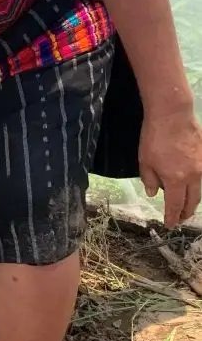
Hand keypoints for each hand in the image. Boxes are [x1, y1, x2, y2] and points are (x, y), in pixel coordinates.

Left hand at [138, 108, 201, 227]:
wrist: (173, 115)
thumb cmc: (154, 137)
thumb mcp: (144, 160)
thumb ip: (149, 179)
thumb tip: (153, 193)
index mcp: (176, 179)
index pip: (174, 204)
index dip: (172, 217)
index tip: (169, 225)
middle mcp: (193, 177)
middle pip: (192, 201)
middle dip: (185, 212)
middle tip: (180, 219)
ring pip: (199, 190)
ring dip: (193, 201)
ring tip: (187, 207)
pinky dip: (196, 185)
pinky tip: (191, 186)